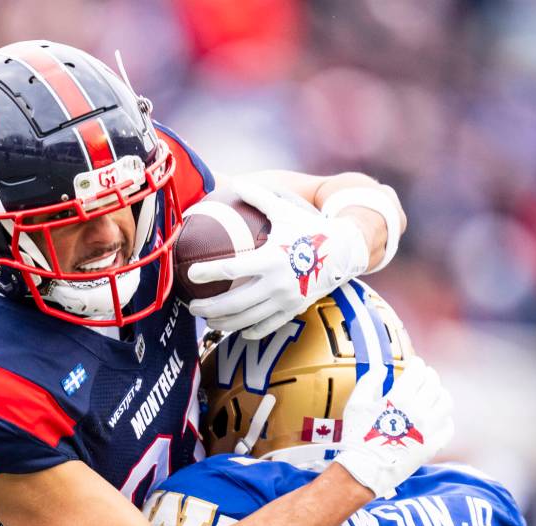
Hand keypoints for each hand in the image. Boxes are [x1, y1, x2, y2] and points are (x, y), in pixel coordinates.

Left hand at [187, 180, 369, 338]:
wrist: (344, 251)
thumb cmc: (310, 228)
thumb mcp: (285, 210)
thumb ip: (260, 197)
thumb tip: (235, 183)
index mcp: (271, 258)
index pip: (230, 268)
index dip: (207, 272)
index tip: (191, 273)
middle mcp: (277, 283)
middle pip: (233, 303)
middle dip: (208, 308)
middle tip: (192, 306)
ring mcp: (286, 300)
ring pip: (247, 320)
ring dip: (223, 323)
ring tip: (208, 320)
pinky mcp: (294, 310)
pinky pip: (267, 327)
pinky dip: (249, 331)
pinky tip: (237, 330)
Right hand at [334, 357, 453, 497]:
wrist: (365, 469)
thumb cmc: (357, 436)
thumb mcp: (355, 404)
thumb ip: (369, 381)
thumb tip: (381, 369)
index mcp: (401, 398)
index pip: (417, 373)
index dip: (417, 364)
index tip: (415, 363)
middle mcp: (420, 411)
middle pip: (434, 384)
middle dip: (430, 375)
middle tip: (426, 374)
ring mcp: (429, 429)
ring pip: (446, 403)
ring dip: (441, 393)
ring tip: (436, 392)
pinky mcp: (432, 445)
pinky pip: (448, 427)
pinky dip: (446, 418)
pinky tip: (440, 416)